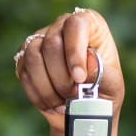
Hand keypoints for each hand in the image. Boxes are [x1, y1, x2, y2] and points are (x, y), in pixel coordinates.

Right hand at [13, 8, 123, 131]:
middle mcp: (62, 26)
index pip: (76, 25)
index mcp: (89, 25)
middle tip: (74, 97)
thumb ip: (102, 73)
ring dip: (49, 88)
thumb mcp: (112, 85)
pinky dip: (39, 95)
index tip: (79, 78)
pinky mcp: (25, 57)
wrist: (86, 111)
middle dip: (62, 78)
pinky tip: (53, 105)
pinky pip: (24, 73)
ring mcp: (40, 40)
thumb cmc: (104, 92)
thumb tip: (88, 61)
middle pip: (51, 43)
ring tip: (64, 104)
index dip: (74, 51)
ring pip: (34, 57)